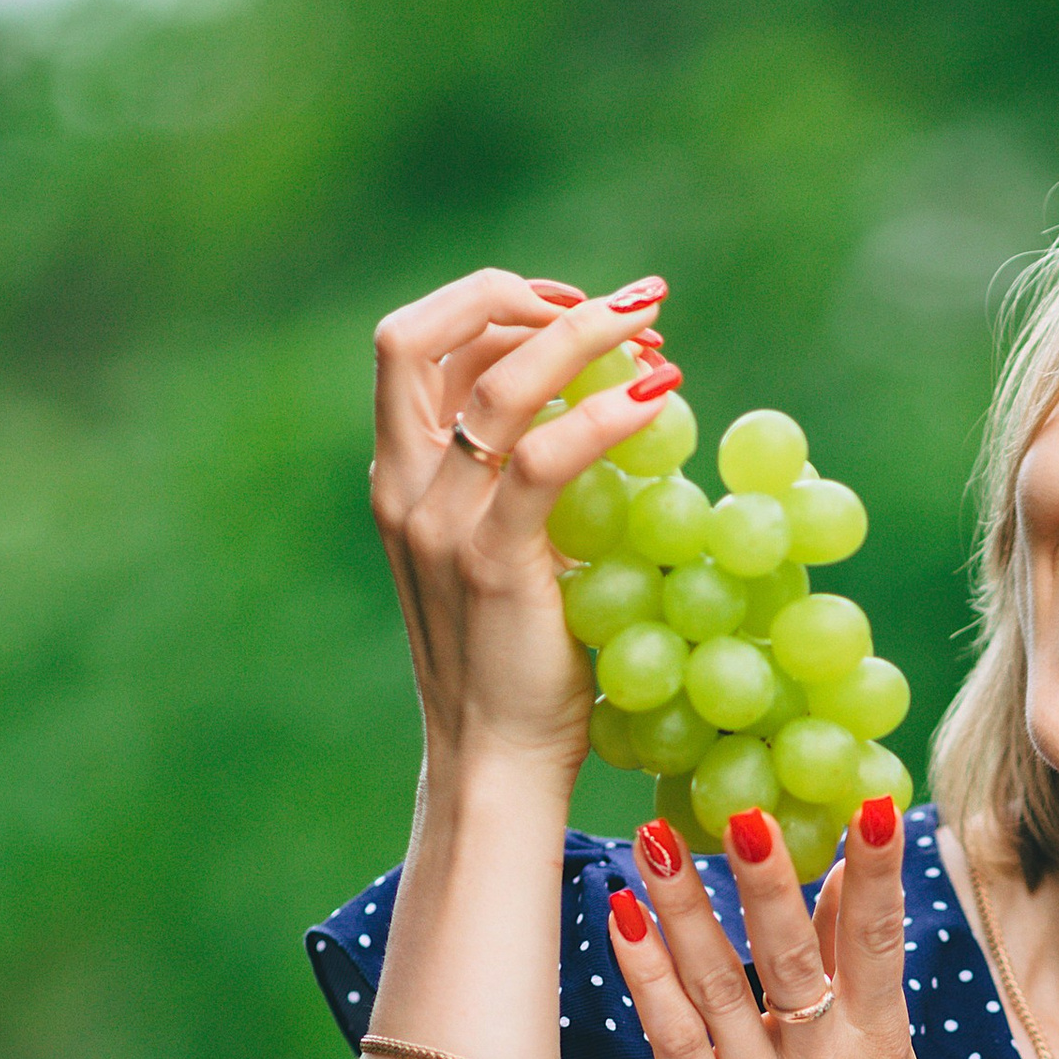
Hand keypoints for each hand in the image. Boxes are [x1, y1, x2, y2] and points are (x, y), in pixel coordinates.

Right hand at [369, 266, 684, 779]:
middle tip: (618, 308)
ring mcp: (437, 523)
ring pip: (498, 384)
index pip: (415, 343)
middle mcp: (402, 488)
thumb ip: (526, 482)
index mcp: (398, 477)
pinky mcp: (490, 561)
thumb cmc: (518, 663)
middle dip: (521, 297)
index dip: (492, 303)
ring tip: (655, 335)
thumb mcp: (510, 551)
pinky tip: (660, 399)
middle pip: (419, 334)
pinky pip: (549, 461)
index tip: (575, 306)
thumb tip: (602, 411)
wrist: (496, 760)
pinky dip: (607, 415)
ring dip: (583, 338)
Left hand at [608, 802, 929, 1058]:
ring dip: (686, 910)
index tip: (871, 806)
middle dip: (769, 882)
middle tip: (742, 810)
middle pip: (794, 960)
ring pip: (720, 991)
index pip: (879, 945)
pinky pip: (673, 1045)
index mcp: (878, 1047)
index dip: (876, 876)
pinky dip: (647, 980)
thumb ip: (861, 980)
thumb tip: (849, 880)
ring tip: (654, 840)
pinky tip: (622, 923)